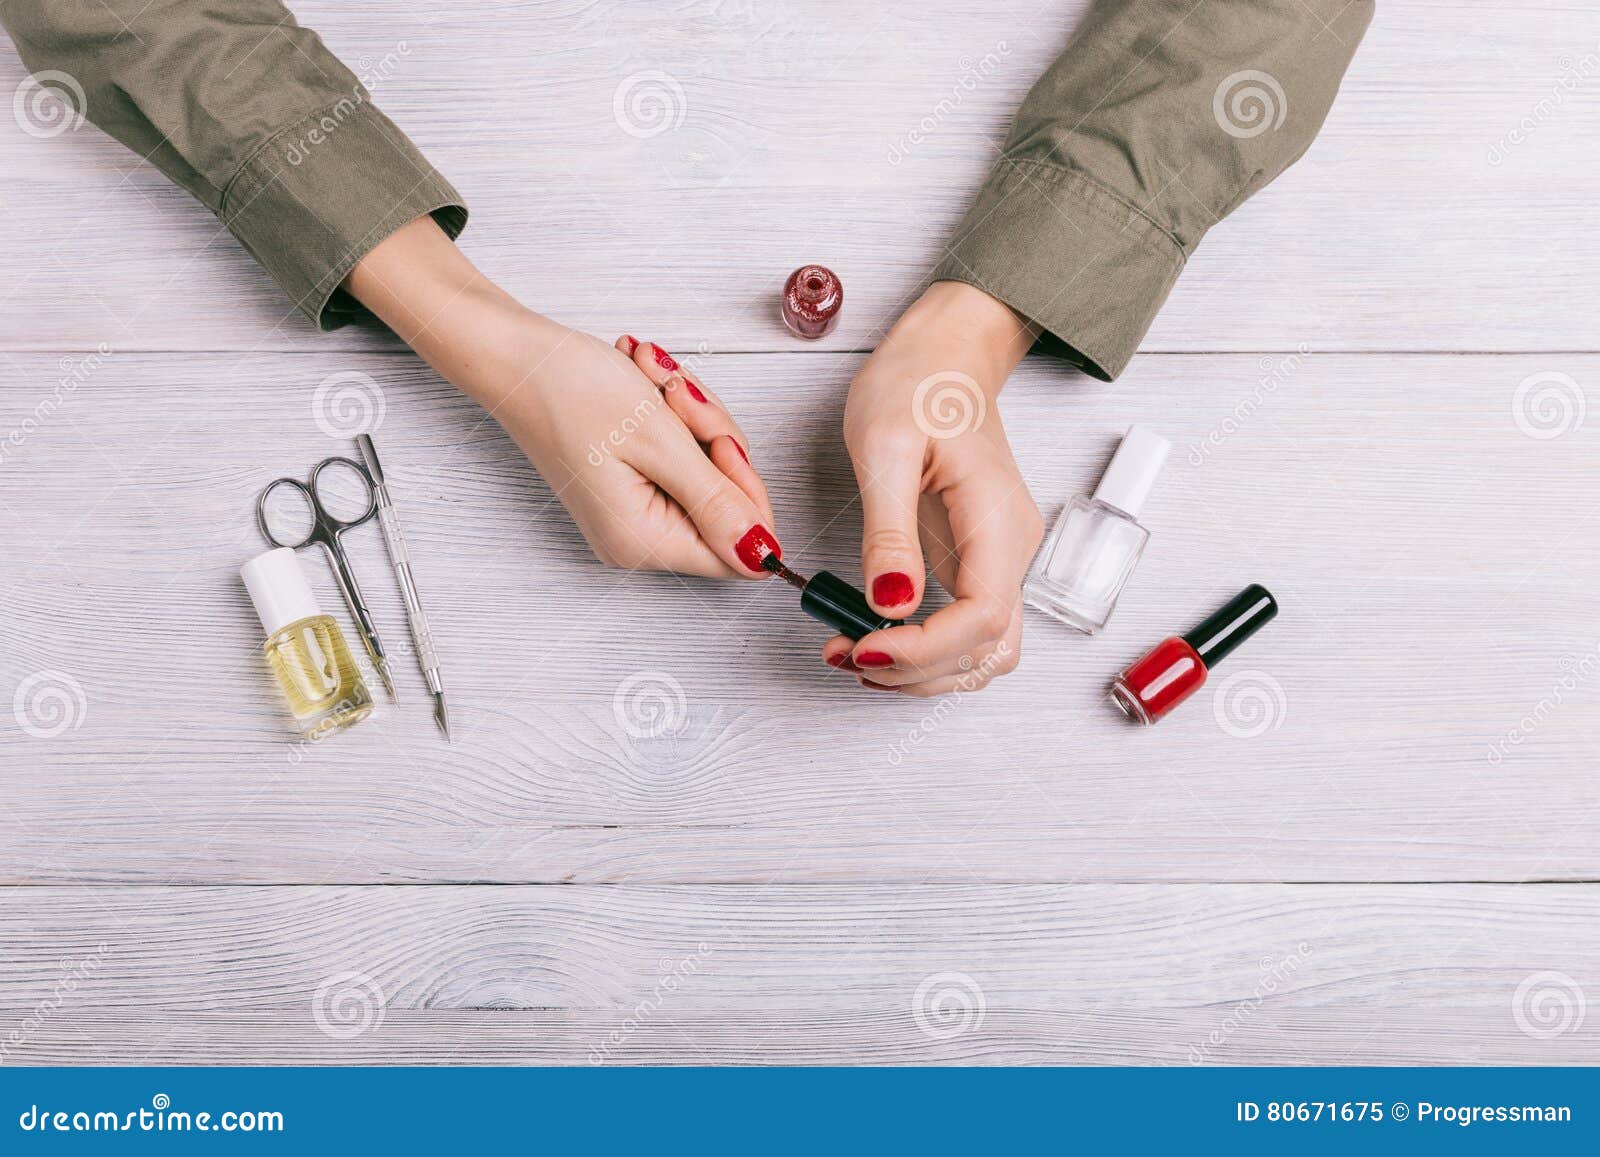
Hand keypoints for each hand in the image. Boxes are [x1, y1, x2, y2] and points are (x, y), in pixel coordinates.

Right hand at [500, 324, 780, 577]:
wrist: (514, 355)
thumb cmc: (569, 390)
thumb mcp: (659, 441)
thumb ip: (715, 501)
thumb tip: (763, 552)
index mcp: (643, 541)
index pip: (738, 551)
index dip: (746, 493)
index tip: (720, 441)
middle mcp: (637, 538)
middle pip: (724, 504)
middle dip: (714, 439)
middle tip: (677, 396)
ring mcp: (633, 510)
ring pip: (708, 471)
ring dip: (693, 417)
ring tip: (652, 380)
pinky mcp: (630, 483)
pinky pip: (683, 456)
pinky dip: (674, 417)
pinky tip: (644, 386)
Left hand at [826, 281, 1042, 694]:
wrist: (944, 355)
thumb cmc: (917, 383)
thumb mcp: (885, 446)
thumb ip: (889, 532)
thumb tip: (890, 604)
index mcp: (996, 519)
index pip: (982, 618)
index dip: (923, 649)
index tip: (863, 646)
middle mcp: (1009, 548)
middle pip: (986, 649)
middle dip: (916, 670)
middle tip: (845, 654)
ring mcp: (996, 558)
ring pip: (979, 651)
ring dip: (922, 670)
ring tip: (853, 652)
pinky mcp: (974, 560)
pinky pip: (962, 626)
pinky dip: (922, 648)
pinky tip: (875, 637)